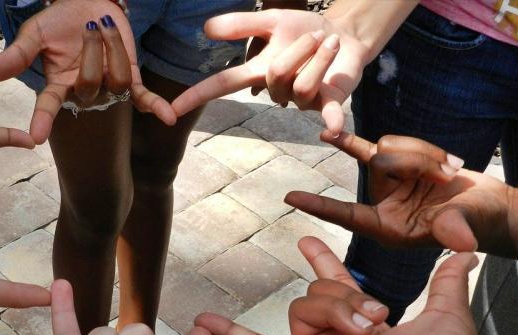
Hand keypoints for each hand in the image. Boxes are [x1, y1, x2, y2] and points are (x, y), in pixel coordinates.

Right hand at [0, 0, 176, 142]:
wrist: (88, 3)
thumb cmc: (59, 21)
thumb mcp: (35, 34)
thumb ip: (17, 55)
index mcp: (59, 84)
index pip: (48, 105)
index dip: (42, 119)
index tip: (35, 137)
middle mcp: (84, 90)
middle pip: (89, 86)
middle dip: (92, 56)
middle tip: (90, 26)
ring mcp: (109, 86)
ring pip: (116, 81)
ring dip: (114, 50)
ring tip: (104, 22)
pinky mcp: (131, 79)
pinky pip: (143, 97)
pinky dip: (157, 107)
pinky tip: (170, 118)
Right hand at [171, 10, 369, 134]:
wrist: (346, 36)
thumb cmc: (305, 30)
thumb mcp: (272, 20)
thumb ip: (241, 25)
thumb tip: (206, 28)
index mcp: (257, 73)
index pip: (221, 85)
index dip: (196, 97)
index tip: (171, 111)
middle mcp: (276, 91)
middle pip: (277, 75)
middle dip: (300, 49)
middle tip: (316, 35)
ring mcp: (302, 100)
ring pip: (302, 85)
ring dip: (321, 56)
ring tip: (330, 44)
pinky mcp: (329, 103)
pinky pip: (327, 113)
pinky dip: (332, 122)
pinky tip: (333, 130)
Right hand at [197, 237, 485, 334]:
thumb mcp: (447, 312)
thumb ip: (448, 281)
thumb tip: (465, 254)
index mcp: (361, 323)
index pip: (333, 284)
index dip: (320, 259)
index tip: (307, 241)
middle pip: (317, 293)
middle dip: (347, 296)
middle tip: (378, 319)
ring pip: (302, 307)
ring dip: (334, 310)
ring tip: (363, 331)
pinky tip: (205, 321)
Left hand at [285, 131, 517, 254]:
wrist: (492, 209)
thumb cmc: (479, 224)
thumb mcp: (466, 226)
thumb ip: (454, 230)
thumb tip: (461, 242)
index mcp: (387, 228)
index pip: (345, 215)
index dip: (319, 206)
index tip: (289, 198)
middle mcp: (383, 205)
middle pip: (378, 162)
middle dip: (415, 160)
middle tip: (447, 175)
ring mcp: (391, 183)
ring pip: (389, 146)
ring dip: (424, 153)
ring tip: (450, 171)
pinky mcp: (403, 165)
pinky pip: (388, 144)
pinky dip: (392, 145)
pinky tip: (369, 146)